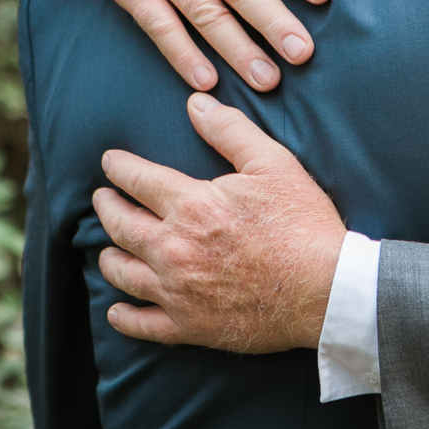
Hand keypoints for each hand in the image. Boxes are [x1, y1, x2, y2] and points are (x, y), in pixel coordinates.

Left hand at [93, 92, 346, 352]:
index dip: (119, 167)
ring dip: (108, 256)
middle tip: (102, 199)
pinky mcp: (189, 325)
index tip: (110, 162)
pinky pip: (142, 324)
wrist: (326, 290)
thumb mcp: (274, 164)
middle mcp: (174, 248)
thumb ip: (230, 131)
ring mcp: (178, 290)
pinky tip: (117, 310)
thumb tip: (195, 103)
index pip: (137, 179)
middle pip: (120, 224)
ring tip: (107, 247)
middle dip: (106, 206)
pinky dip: (124, 316)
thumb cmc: (303, 224)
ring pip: (122, 272)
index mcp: (192, 205)